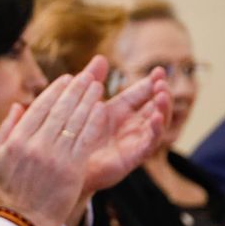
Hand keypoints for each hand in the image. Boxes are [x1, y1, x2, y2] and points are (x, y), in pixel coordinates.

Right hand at [0, 70, 98, 225]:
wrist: (24, 220)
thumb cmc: (11, 189)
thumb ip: (6, 129)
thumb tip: (18, 105)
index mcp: (16, 141)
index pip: (40, 107)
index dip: (56, 90)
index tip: (67, 79)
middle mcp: (35, 145)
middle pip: (60, 110)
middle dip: (76, 89)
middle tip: (87, 76)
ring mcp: (54, 156)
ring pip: (74, 121)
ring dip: (88, 100)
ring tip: (97, 86)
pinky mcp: (72, 168)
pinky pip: (85, 139)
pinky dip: (94, 121)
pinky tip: (100, 109)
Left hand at [76, 56, 167, 194]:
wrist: (61, 168)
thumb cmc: (70, 136)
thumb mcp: (83, 104)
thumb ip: (92, 81)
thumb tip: (100, 57)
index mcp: (118, 112)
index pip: (140, 94)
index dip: (151, 83)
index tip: (158, 71)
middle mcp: (128, 125)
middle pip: (153, 107)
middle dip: (161, 94)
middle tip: (162, 83)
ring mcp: (132, 141)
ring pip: (157, 124)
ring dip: (163, 109)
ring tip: (162, 95)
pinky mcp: (132, 156)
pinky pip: (149, 143)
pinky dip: (156, 130)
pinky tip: (157, 118)